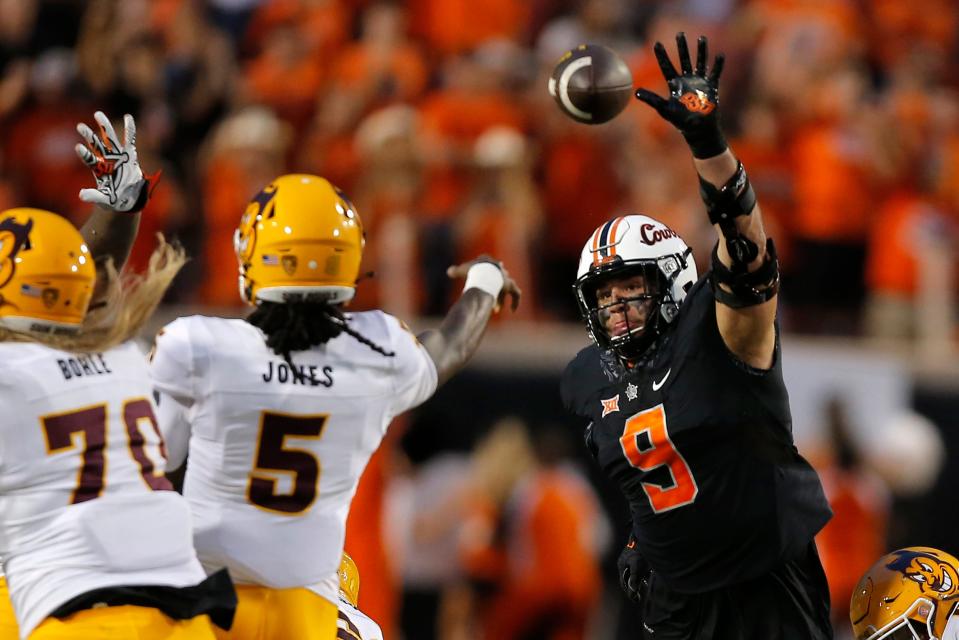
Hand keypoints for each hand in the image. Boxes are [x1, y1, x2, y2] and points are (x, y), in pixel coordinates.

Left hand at [75, 111, 150, 211]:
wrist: (129, 198)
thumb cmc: (115, 199)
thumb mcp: (104, 199)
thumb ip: (94, 196)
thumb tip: (81, 196)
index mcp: (100, 170)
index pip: (90, 160)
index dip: (85, 154)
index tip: (77, 147)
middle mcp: (107, 160)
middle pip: (96, 145)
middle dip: (89, 135)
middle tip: (79, 126)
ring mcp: (118, 156)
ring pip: (110, 139)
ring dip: (104, 127)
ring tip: (97, 114)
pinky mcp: (130, 155)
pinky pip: (130, 139)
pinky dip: (130, 129)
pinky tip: (128, 117)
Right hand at [447, 256, 521, 312]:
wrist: (484, 275)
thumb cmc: (472, 272)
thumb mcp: (462, 270)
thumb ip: (456, 271)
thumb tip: (449, 272)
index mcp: (489, 263)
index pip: (489, 266)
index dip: (486, 273)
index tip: (482, 278)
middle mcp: (499, 270)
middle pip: (498, 278)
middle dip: (493, 288)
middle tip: (488, 298)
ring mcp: (506, 278)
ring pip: (507, 288)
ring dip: (501, 299)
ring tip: (496, 309)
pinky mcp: (510, 286)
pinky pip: (516, 295)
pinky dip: (515, 303)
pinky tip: (512, 311)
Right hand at [618, 535, 649, 603]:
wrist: (647, 535)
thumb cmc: (642, 552)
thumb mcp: (638, 567)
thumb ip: (634, 580)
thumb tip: (632, 593)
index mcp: (622, 565)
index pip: (624, 583)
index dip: (630, 593)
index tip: (637, 600)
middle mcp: (623, 561)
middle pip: (626, 578)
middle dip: (632, 587)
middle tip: (638, 597)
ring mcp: (629, 557)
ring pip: (632, 572)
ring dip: (636, 581)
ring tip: (643, 587)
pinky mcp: (636, 553)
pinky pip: (636, 566)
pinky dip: (641, 574)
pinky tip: (647, 575)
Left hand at [635, 32, 726, 158]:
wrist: (697, 129)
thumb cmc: (680, 121)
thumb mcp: (664, 109)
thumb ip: (652, 99)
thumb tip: (635, 92)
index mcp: (674, 84)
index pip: (666, 66)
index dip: (662, 55)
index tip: (657, 43)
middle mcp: (686, 80)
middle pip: (683, 60)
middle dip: (682, 47)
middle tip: (680, 34)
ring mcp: (699, 82)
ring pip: (700, 62)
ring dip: (701, 51)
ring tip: (701, 38)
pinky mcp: (711, 87)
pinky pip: (715, 73)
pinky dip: (717, 65)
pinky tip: (719, 56)